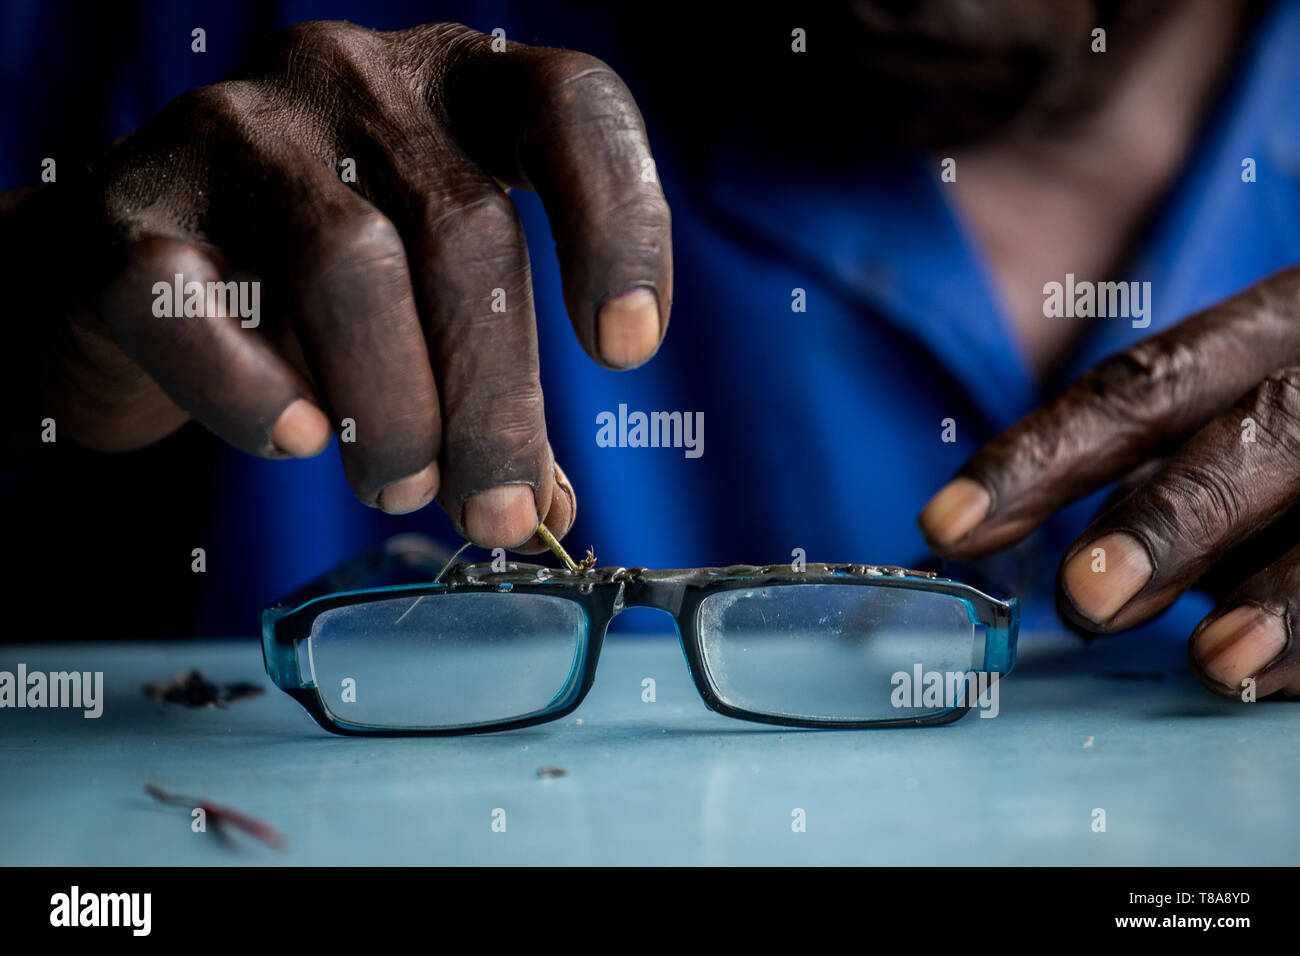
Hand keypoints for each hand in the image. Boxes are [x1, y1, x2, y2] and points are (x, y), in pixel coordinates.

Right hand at [19, 21, 670, 550]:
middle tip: (495, 511)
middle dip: (494, 398)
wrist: (148, 268)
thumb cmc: (331, 291)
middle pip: (465, 230)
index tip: (628, 350)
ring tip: (400, 485)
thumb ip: (496, 390)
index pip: (570, 111)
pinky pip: (196, 305)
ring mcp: (236, 130)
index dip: (619, 225)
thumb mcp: (437, 306)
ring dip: (393, 407)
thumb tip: (544, 512)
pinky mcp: (132, 207)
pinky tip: (296, 441)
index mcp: (461, 91)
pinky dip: (253, 390)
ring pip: (348, 266)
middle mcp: (354, 81)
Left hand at [919, 268, 1299, 699]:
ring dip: (1280, 592)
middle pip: (1249, 437)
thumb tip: (1051, 568)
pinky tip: (1266, 674)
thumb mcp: (1246, 408)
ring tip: (1212, 660)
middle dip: (1167, 521)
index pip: (1140, 386)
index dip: (1038, 456)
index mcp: (1275, 323)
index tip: (946, 526)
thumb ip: (1164, 469)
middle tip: (1086, 600)